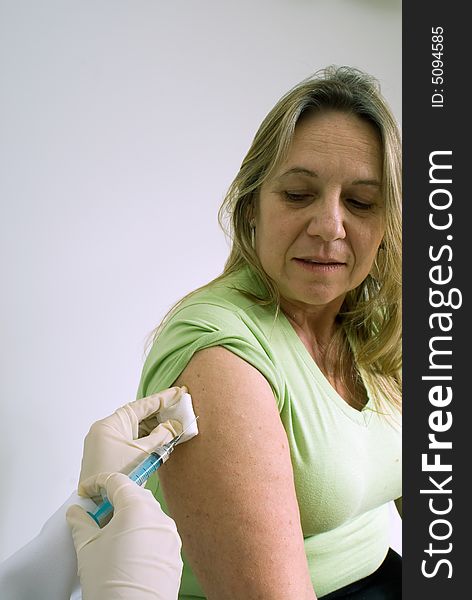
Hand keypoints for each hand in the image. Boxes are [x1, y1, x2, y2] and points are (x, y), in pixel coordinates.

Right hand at [66, 473, 181, 599]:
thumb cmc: (111, 583)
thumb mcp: (87, 547)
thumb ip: (81, 522)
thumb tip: (76, 514)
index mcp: (136, 507)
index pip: (117, 481)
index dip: (98, 483)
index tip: (86, 491)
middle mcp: (158, 517)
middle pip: (134, 495)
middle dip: (114, 499)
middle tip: (96, 510)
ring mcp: (169, 535)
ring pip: (147, 516)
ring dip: (129, 518)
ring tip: (110, 534)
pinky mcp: (174, 554)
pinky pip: (156, 535)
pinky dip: (142, 536)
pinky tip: (127, 551)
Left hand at [78, 387, 187, 492]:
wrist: (94, 505)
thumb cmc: (115, 478)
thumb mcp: (142, 454)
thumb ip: (160, 437)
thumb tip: (175, 425)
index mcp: (111, 424)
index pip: (141, 406)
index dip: (162, 399)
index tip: (178, 392)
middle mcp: (107, 430)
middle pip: (138, 417)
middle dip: (161, 415)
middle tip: (180, 411)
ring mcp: (107, 442)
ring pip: (136, 430)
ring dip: (155, 430)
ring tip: (175, 427)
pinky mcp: (110, 453)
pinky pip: (131, 441)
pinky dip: (146, 440)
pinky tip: (162, 441)